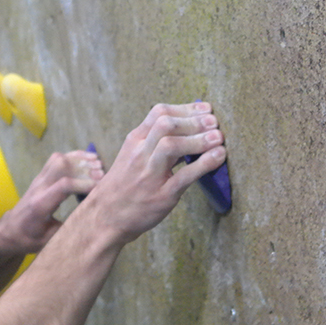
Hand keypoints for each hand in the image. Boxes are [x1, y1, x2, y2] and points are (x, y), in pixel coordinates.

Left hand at [0, 150, 104, 253]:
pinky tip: (88, 159)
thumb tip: (93, 223)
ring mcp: (39, 179)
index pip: (63, 186)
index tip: (101, 187)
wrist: (10, 230)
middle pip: (60, 166)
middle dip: (84, 168)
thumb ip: (68, 230)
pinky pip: (57, 159)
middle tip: (103, 174)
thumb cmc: (29, 238)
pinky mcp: (42, 176)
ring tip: (99, 164)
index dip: (84, 184)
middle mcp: (39, 187)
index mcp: (40, 204)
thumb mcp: (50, 241)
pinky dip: (74, 156)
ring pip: (59, 159)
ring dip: (80, 159)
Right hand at [84, 102, 225, 244]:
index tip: (205, 109)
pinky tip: (218, 156)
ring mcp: (149, 174)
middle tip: (215, 122)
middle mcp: (140, 153)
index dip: (186, 108)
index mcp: (135, 141)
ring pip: (172, 146)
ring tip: (219, 138)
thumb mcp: (133, 155)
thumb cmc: (124, 184)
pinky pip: (184, 176)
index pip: (159, 113)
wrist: (106, 216)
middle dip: (194, 121)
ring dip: (199, 139)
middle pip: (166, 124)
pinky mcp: (161, 195)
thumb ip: (155, 141)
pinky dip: (204, 164)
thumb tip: (188, 128)